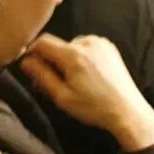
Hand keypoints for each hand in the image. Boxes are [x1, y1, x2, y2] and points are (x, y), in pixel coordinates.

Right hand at [19, 34, 153, 152]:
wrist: (127, 110)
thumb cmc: (94, 108)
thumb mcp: (63, 97)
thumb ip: (42, 76)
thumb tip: (25, 62)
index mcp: (73, 55)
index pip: (42, 42)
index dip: (31, 51)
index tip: (28, 64)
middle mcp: (86, 42)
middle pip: (58, 45)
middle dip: (51, 60)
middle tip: (52, 82)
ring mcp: (100, 42)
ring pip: (71, 45)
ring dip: (66, 58)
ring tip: (72, 80)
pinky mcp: (109, 46)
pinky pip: (85, 46)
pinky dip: (80, 56)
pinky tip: (87, 74)